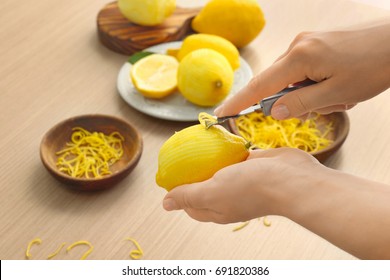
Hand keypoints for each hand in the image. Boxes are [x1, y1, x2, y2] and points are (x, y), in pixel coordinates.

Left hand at [163, 148, 322, 223]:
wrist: (291, 178)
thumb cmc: (250, 188)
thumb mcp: (212, 194)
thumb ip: (188, 197)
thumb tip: (165, 204)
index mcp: (217, 209)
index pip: (191, 205)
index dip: (179, 193)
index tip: (170, 174)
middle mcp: (227, 196)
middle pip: (203, 185)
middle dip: (191, 172)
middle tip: (180, 154)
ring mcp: (240, 180)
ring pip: (217, 169)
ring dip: (207, 158)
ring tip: (193, 142)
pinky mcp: (251, 164)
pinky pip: (232, 156)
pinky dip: (223, 148)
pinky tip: (215, 136)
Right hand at [215, 19, 389, 118]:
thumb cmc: (374, 66)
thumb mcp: (337, 93)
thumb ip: (300, 103)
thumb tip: (272, 111)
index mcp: (299, 57)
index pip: (260, 85)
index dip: (240, 101)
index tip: (222, 113)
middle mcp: (298, 46)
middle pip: (276, 83)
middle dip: (292, 101)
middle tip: (322, 105)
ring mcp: (307, 43)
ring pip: (293, 79)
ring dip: (310, 94)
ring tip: (341, 95)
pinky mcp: (316, 44)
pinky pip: (304, 71)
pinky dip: (316, 84)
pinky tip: (339, 85)